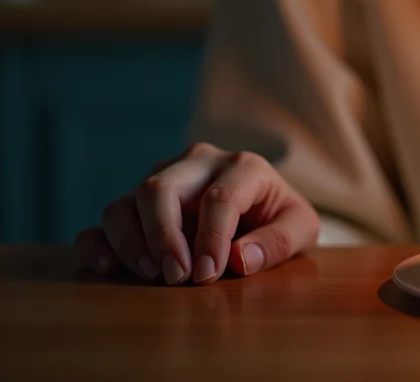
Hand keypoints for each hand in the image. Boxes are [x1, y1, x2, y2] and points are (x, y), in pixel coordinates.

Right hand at [73, 143, 319, 284]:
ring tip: (152, 276)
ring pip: (125, 203)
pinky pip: (102, 221)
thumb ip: (280, 240)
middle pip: (159, 188)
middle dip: (162, 235)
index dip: (212, 237)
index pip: (218, 196)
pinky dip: (97, 244)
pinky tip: (108, 268)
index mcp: (242, 166)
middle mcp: (196, 165)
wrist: (264, 214)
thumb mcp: (301, 229)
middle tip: (175, 277)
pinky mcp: (135, 206)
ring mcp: (162, 182)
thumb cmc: (280, 220)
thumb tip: (240, 259)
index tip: (208, 275)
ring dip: (131, 242)